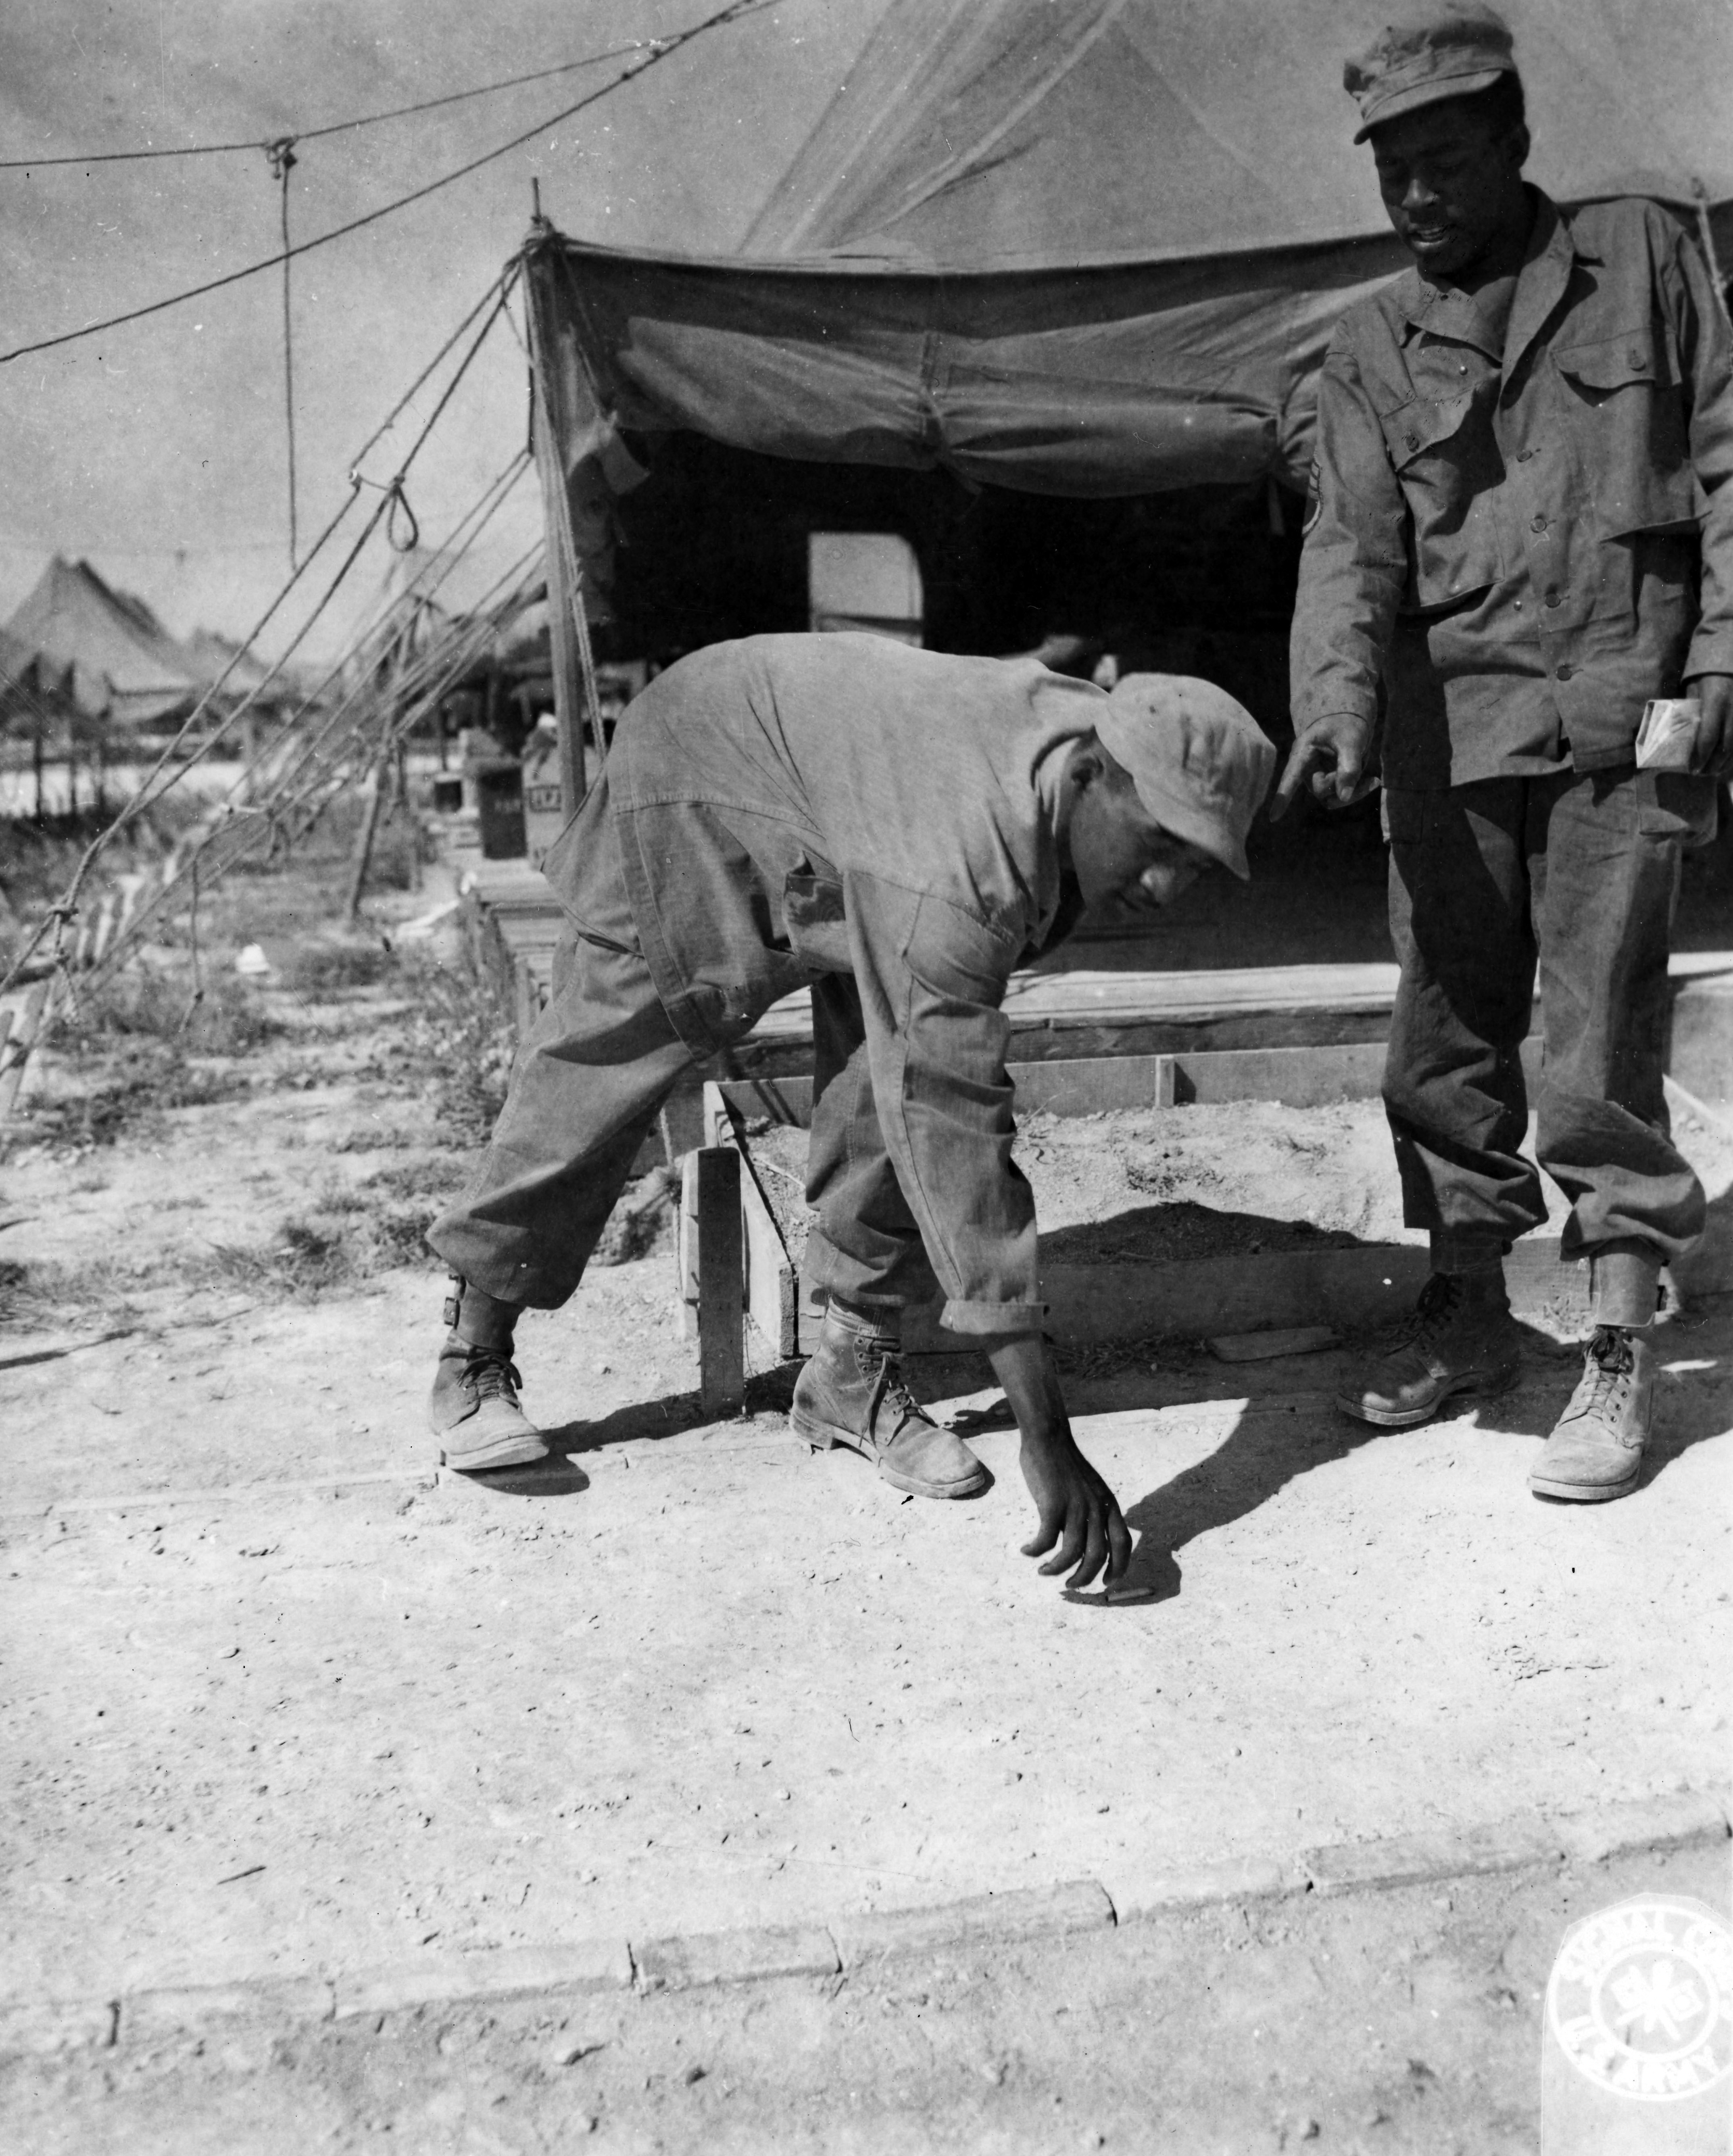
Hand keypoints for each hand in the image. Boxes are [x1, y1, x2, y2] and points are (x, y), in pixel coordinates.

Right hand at [984, 1330, 1130, 1589]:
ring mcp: (1075, 1508)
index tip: (1107, 1583)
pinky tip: (1027, 1551)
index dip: (1118, 1568)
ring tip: (1045, 1572)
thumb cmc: (1065, 1464)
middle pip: (1098, 1556)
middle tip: (1070, 1586)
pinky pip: (1046, 1541)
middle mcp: (1096, 1509)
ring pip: (1072, 1554)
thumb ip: (1093, 1510)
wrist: (1049, 1438)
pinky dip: (1036, 1551)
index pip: (1124, 1544)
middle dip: (1085, 1578)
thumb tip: (1088, 1539)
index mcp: (1109, 1505)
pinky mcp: (1052, 1506)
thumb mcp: (1090, 1488)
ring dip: (1057, 1570)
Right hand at [1271, 711, 1378, 820]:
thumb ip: (1349, 766)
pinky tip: (1373, 781)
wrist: (1350, 723)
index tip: (1273, 817)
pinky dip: (1358, 792)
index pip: (1291, 776)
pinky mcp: (1330, 784)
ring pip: (1332, 799)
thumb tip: (1344, 797)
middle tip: (1361, 767)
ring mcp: (1318, 778)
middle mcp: (1307, 769)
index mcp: (1303, 753)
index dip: (1283, 796)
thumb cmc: (1345, 725)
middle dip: (1343, 783)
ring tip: (1373, 780)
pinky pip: (1341, 797)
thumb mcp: (1350, 740)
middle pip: (1320, 790)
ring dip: (1353, 792)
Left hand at [1686, 675, 1732, 778]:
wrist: (1729, 661)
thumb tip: (1678, 735)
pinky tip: (1727, 762)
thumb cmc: (1707, 677)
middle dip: (1713, 763)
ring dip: (1726, 761)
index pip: (1708, 736)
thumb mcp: (1694, 691)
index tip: (1693, 768)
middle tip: (1701, 774)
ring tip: (1714, 772)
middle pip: (1725, 745)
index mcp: (1715, 703)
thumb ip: (1689, 712)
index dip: (1701, 755)